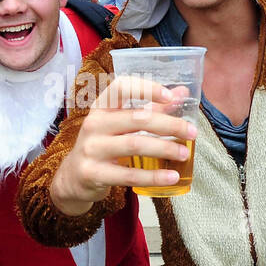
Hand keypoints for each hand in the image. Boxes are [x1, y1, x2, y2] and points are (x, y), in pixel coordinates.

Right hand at [49, 75, 197, 215]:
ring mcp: (91, 149)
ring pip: (134, 145)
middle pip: (136, 118)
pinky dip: (153, 176)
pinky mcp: (93, 173)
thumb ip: (151, 108)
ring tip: (184, 154)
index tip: (170, 96)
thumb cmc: (102, 145)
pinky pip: (128, 174)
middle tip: (192, 132)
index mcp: (101, 107)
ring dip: (164, 149)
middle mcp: (94, 124)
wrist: (73, 177)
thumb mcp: (120, 124)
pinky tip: (171, 177)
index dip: (146, 88)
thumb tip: (182, 93)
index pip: (121, 87)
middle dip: (169, 125)